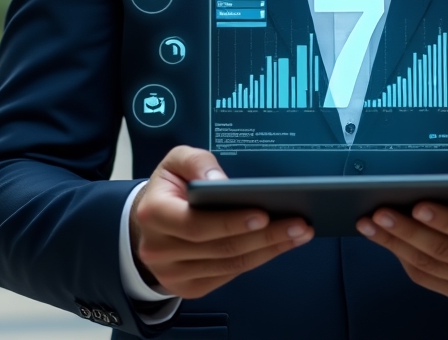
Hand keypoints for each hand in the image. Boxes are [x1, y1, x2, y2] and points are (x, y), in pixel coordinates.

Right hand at [131, 146, 313, 298]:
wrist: (148, 222)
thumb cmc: (169, 187)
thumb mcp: (176, 160)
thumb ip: (196, 161)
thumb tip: (218, 178)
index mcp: (155, 214)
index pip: (196, 225)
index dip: (231, 222)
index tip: (264, 213)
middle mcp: (160, 250)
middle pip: (221, 248)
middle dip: (265, 236)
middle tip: (299, 222)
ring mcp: (174, 273)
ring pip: (230, 264)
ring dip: (270, 249)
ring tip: (299, 232)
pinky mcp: (190, 286)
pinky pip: (230, 274)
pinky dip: (258, 259)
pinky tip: (280, 245)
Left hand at [355, 153, 447, 302]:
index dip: (445, 219)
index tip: (417, 205)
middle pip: (446, 250)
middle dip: (408, 230)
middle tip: (380, 212)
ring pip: (431, 265)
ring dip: (397, 244)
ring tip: (371, 224)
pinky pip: (428, 277)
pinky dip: (404, 258)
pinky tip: (386, 239)